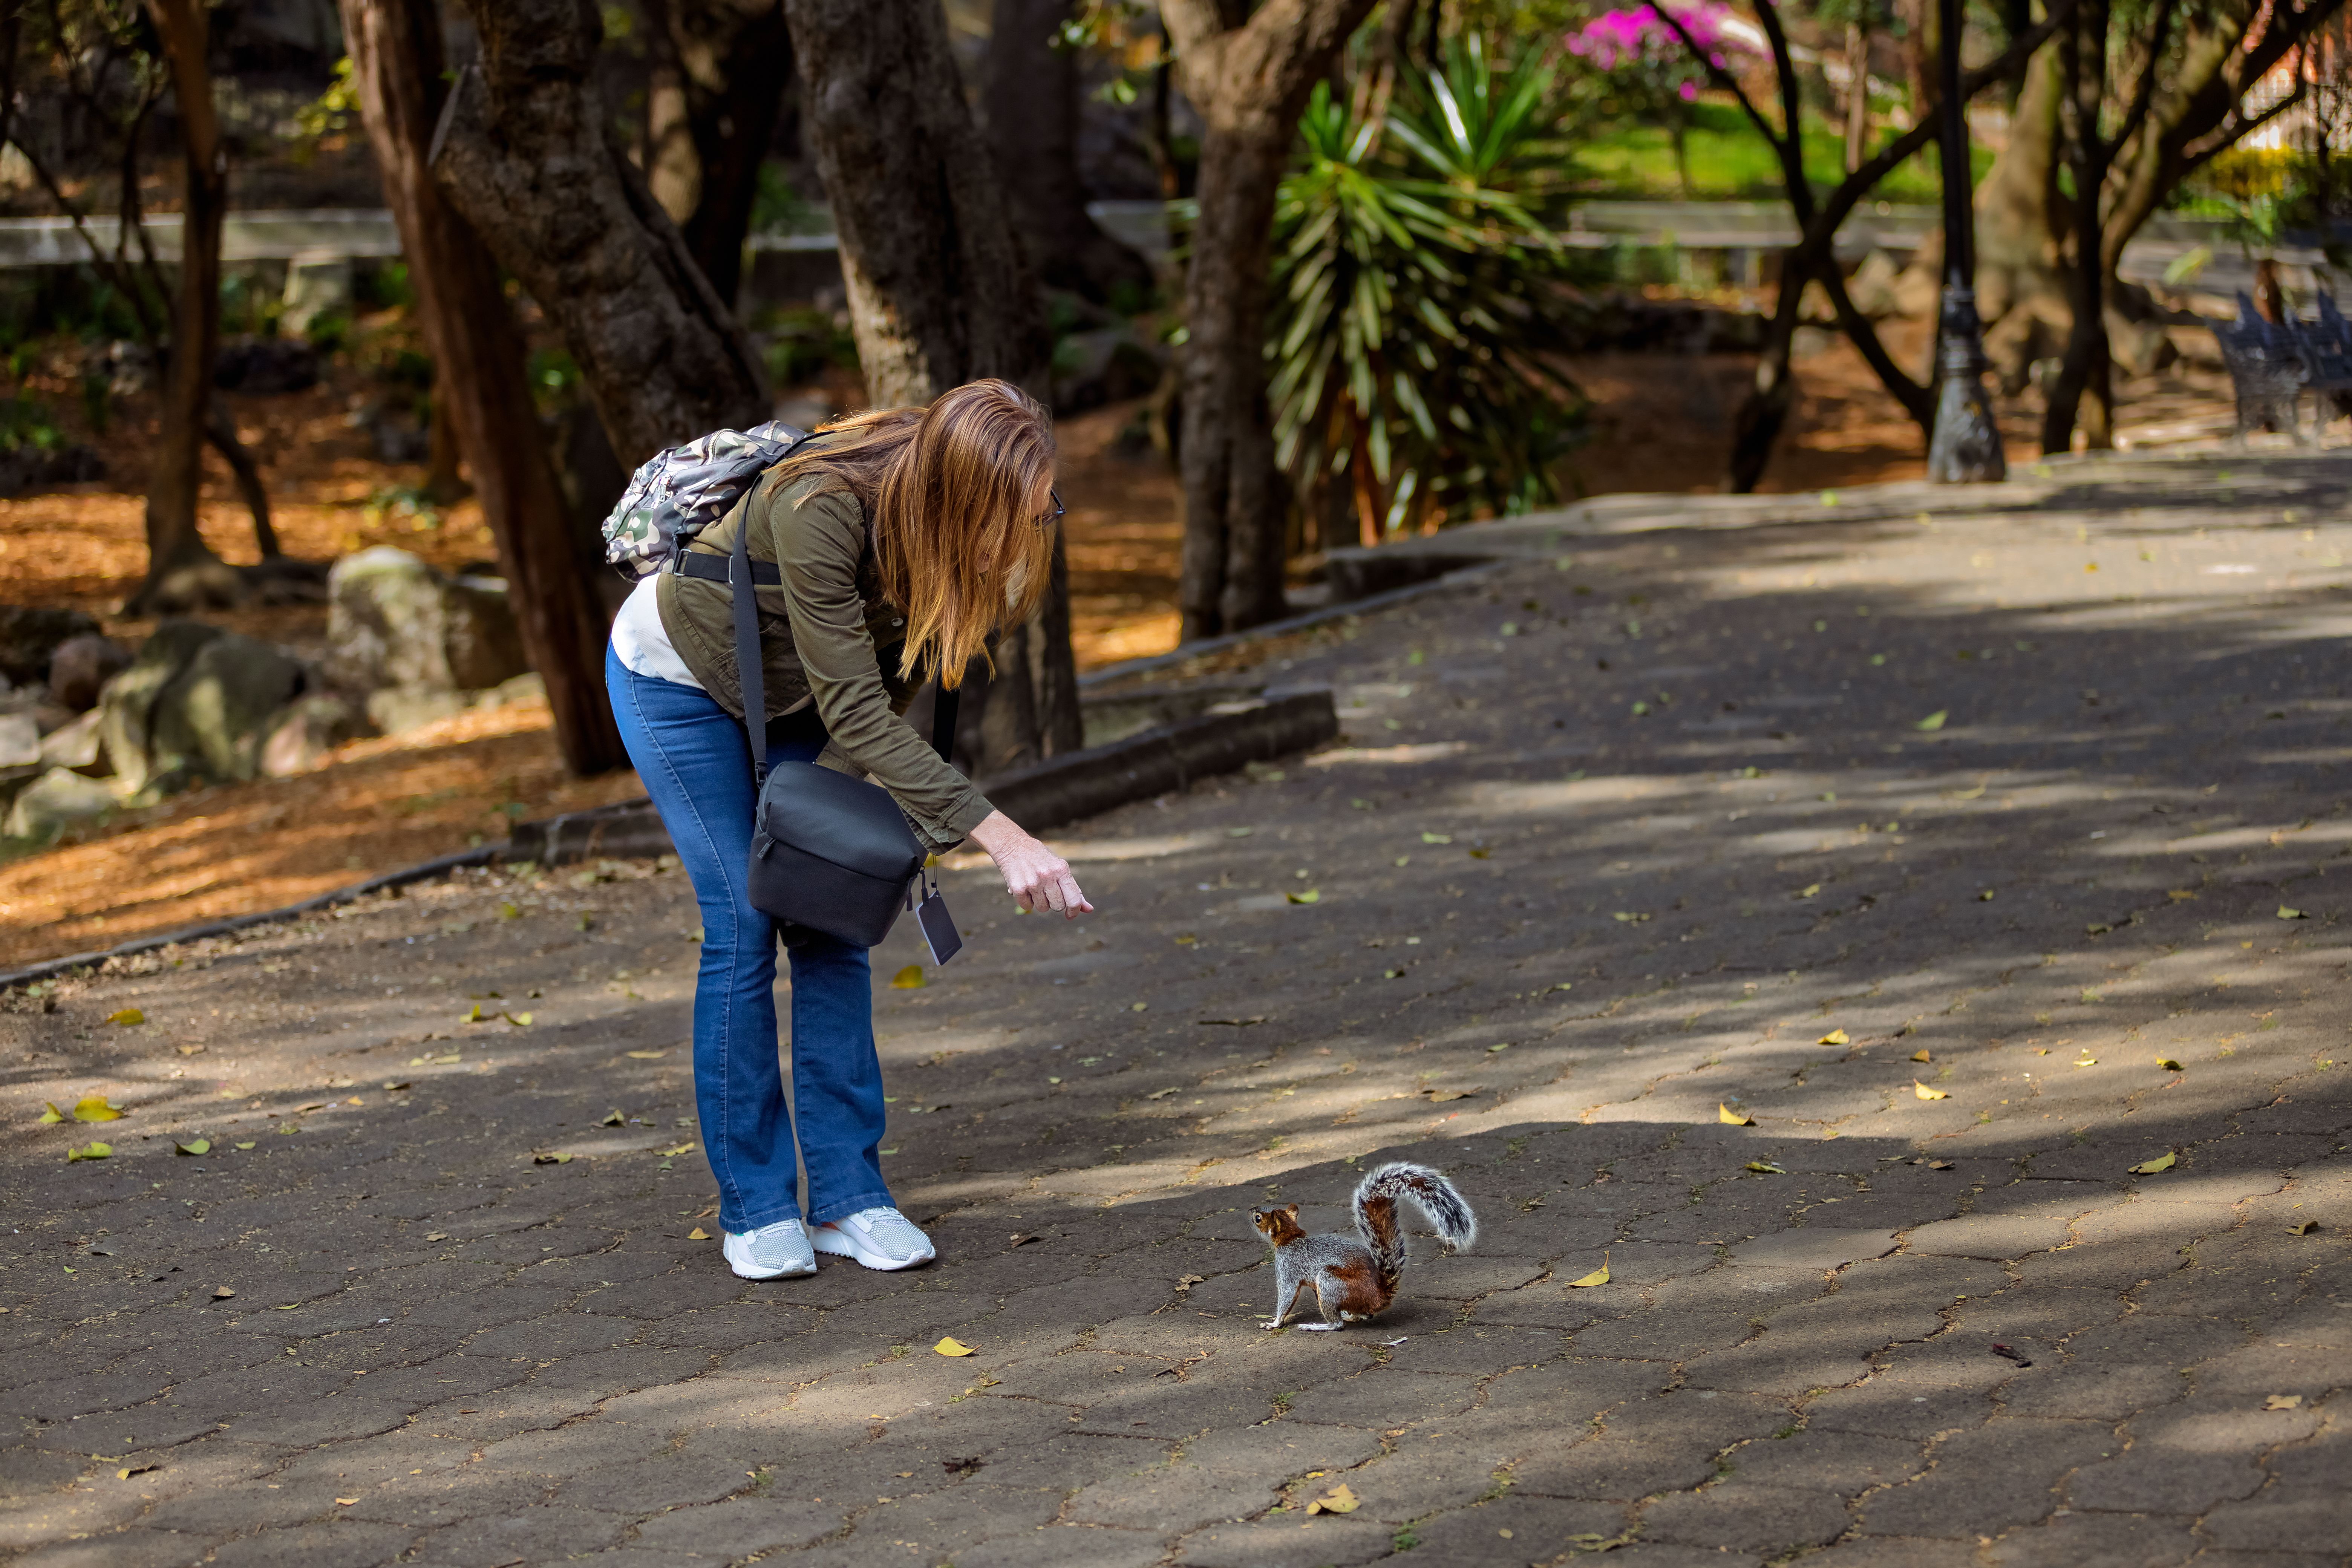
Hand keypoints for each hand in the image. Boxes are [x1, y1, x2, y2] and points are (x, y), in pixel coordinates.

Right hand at [966, 811, 1093, 917]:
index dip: (1074, 910)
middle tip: (1048, 891)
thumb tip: (1089, 909)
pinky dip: (1027, 901)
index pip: (1074, 899)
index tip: (1071, 914)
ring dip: (1040, 902)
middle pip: (1058, 906)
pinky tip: (1025, 888)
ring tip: (1036, 887)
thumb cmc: (1041, 859)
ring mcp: (1032, 882)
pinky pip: (1027, 907)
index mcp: (1061, 869)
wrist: (1012, 845)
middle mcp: (1048, 876)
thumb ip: (1074, 889)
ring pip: (1043, 908)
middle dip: (1055, 903)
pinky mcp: (1017, 888)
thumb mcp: (1060, 868)